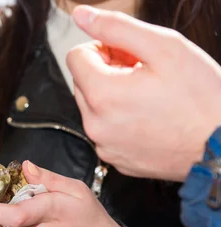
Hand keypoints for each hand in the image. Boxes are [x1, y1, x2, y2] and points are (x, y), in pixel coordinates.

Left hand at [67, 6, 220, 181]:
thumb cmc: (202, 99)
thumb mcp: (165, 48)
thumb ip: (117, 28)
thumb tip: (82, 15)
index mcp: (101, 95)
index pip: (75, 56)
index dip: (104, 48)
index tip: (129, 54)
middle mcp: (95, 125)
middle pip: (83, 82)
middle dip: (108, 71)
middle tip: (145, 73)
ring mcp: (105, 146)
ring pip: (94, 107)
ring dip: (114, 95)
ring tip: (151, 96)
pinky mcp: (116, 160)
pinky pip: (107, 131)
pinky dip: (122, 120)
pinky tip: (151, 117)